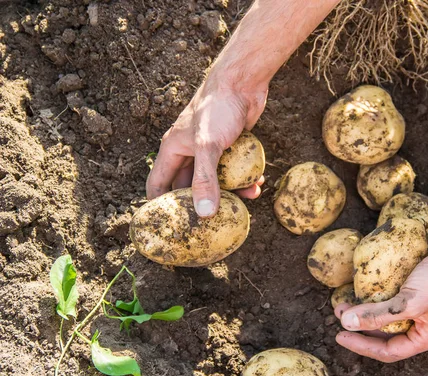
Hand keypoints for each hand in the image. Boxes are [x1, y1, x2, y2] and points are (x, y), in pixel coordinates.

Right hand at [146, 75, 267, 216]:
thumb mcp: (208, 146)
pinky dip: (242, 179)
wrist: (243, 82)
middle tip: (209, 227)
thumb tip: (204, 213)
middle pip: (188, 187)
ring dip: (227, 193)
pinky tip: (257, 186)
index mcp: (172, 150)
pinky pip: (232, 169)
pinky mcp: (229, 146)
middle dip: (198, 205)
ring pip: (214, 180)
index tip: (171, 228)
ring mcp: (209, 150)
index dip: (161, 207)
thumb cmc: (218, 108)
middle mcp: (188, 151)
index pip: (157, 185)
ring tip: (242, 206)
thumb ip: (206, 180)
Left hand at [334, 222, 427, 362]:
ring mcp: (422, 304)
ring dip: (366, 308)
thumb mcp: (408, 303)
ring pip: (388, 313)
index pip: (388, 350)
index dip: (362, 346)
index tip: (340, 336)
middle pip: (386, 333)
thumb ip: (377, 315)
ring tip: (346, 299)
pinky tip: (363, 285)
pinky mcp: (418, 285)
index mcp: (426, 336)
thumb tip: (347, 323)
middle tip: (339, 313)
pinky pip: (392, 294)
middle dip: (361, 325)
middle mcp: (423, 323)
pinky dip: (377, 293)